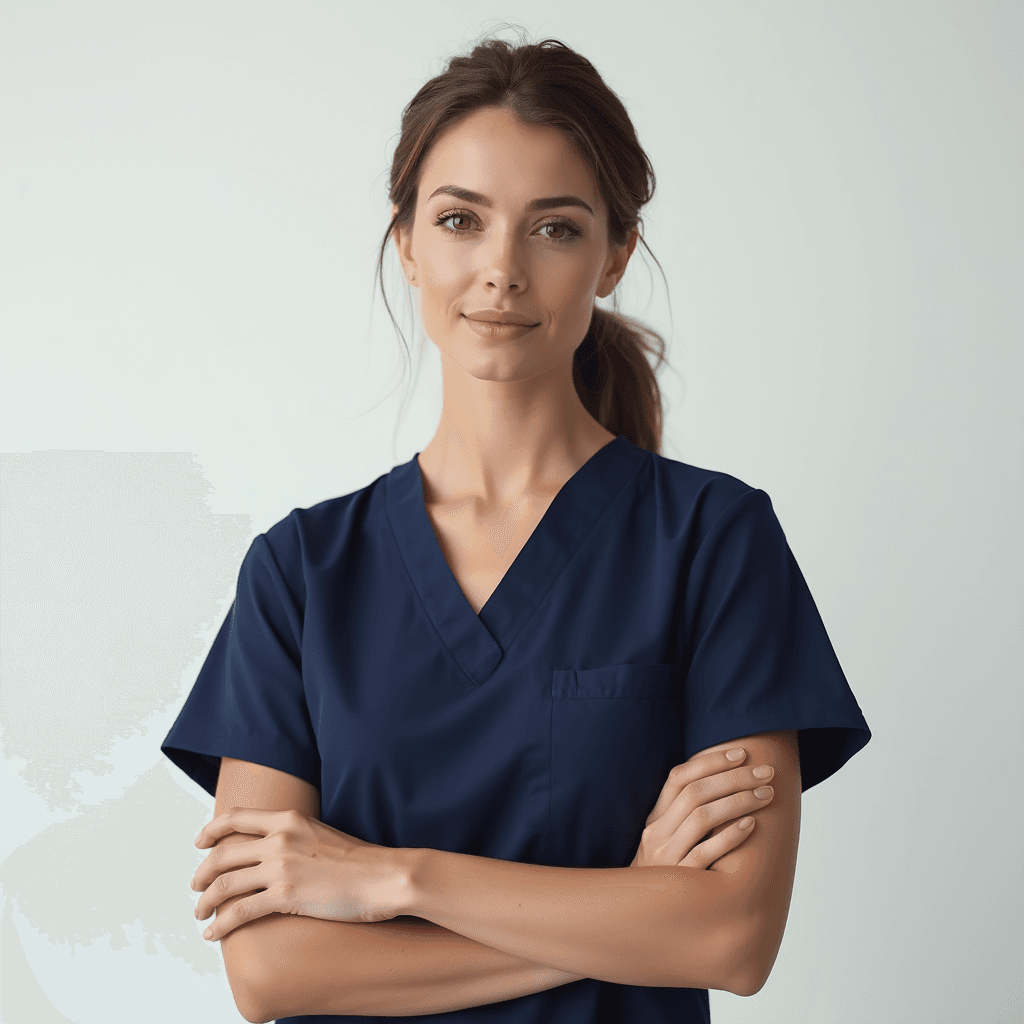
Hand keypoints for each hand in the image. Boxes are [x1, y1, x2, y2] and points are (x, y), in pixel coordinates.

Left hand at [190, 808, 409, 940]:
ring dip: (205, 901)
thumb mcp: (319, 833)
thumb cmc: (358, 860)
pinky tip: (213, 933)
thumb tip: (271, 849)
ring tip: (201, 912)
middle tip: (196, 886)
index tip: (199, 842)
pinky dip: (220, 924)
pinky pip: (239, 912)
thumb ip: (293, 835)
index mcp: (288, 819)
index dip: (210, 830)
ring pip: (225, 884)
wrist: (383, 876)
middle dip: (202, 873)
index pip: (235, 817)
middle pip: (223, 854)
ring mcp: (281, 868)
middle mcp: (279, 839)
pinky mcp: (286, 897)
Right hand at [630, 748, 774, 867]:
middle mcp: (656, 832)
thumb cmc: (664, 875)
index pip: (679, 776)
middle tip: (766, 772)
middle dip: (734, 777)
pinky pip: (704, 854)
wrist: (636, 918)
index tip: (741, 753)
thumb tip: (725, 784)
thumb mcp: (666, 840)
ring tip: (766, 795)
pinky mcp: (677, 881)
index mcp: (655, 817)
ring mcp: (665, 856)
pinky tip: (751, 826)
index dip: (710, 761)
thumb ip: (684, 816)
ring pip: (701, 817)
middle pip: (695, 792)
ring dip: (738, 801)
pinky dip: (728, 837)